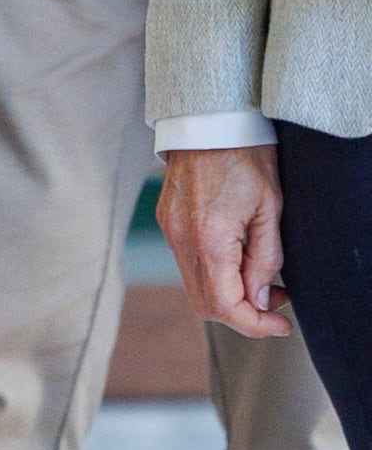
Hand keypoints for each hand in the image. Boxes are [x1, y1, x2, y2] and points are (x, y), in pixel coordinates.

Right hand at [165, 144, 294, 338]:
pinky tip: (240, 261)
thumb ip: (265, 258)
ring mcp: (170, 233)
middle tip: (277, 306)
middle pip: (205, 305)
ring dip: (230, 296)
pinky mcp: (168, 224)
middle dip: (243, 315)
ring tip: (265, 282)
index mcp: (209, 239)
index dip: (255, 325)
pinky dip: (216, 276)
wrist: (209, 123)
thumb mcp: (271, 209)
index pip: (225, 306)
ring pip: (196, 288)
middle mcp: (182, 241)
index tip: (281, 325)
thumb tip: (260, 299)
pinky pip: (189, 266)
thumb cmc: (246, 158)